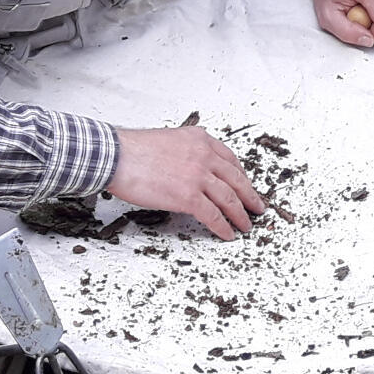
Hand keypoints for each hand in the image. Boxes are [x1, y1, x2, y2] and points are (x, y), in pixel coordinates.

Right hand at [106, 127, 261, 239]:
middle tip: (257, 206)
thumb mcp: (169, 139)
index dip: (242, 176)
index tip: (246, 185)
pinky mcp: (189, 196)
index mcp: (200, 140)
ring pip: (230, 199)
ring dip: (241, 215)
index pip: (230, 159)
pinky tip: (228, 234)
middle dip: (250, 196)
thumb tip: (192, 169)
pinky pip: (214, 215)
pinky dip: (223, 227)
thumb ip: (186, 151)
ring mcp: (198, 176)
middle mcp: (204, 156)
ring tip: (246, 225)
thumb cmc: (133, 150)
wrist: (116, 156)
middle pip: (236, 180)